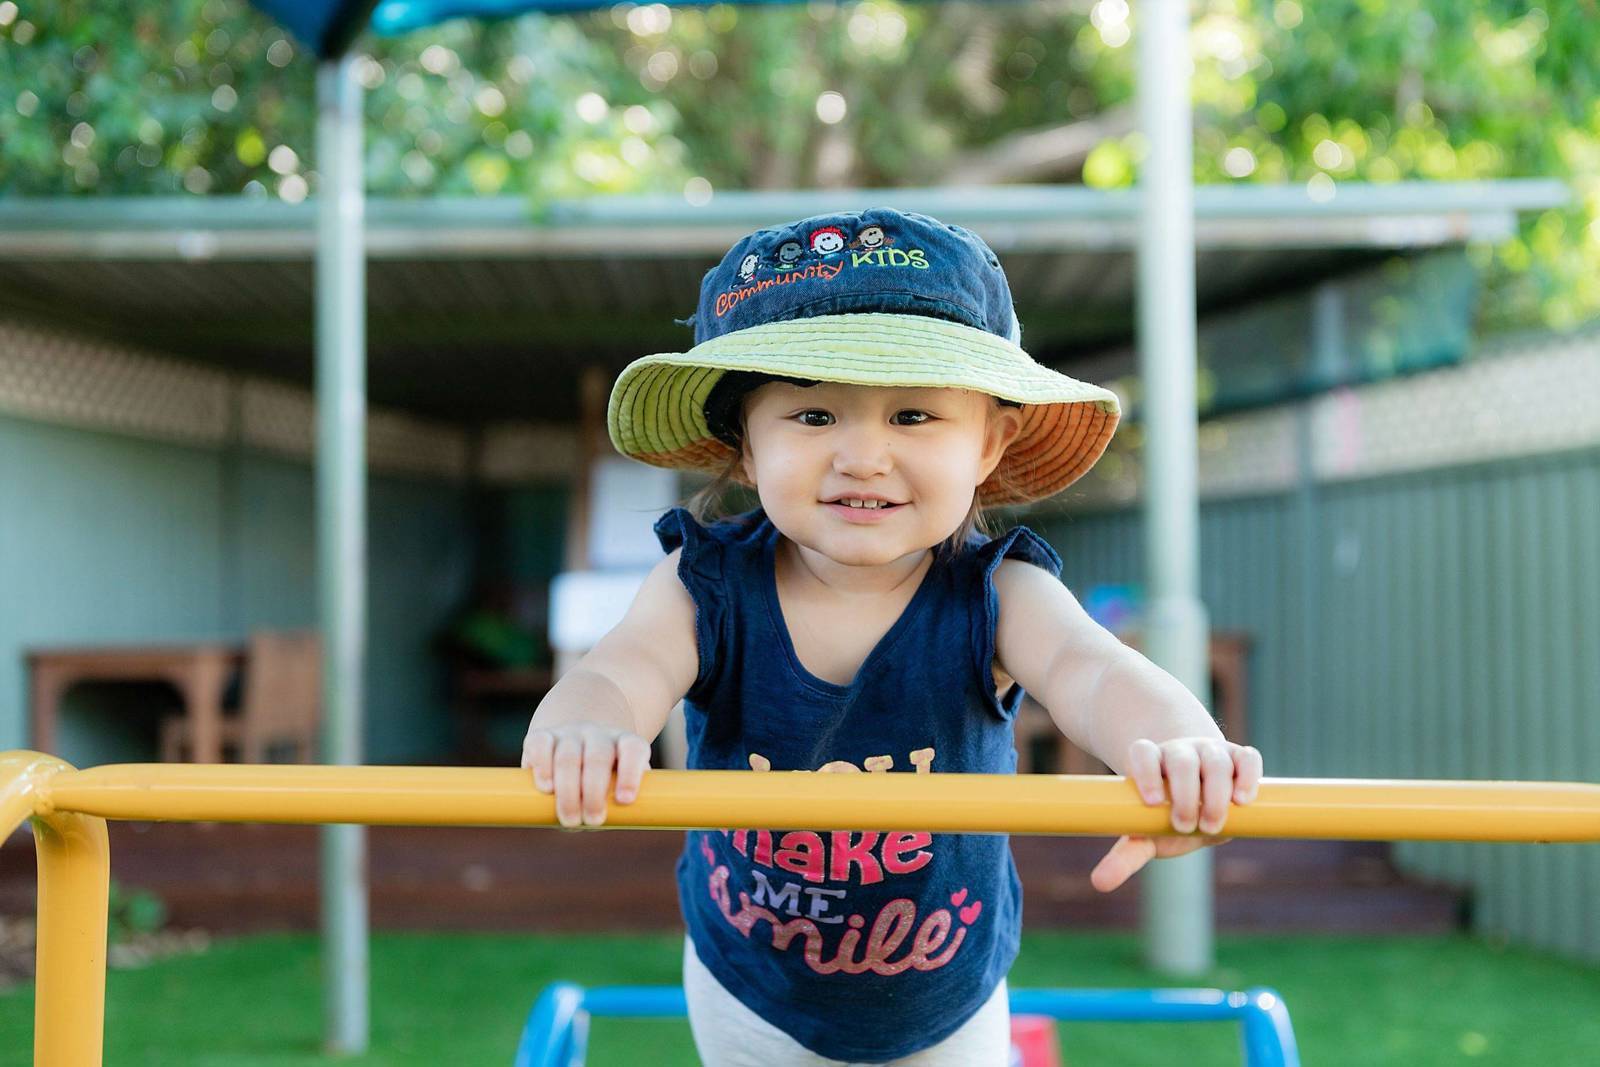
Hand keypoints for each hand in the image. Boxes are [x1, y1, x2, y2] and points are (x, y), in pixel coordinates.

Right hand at [521, 723, 651, 827]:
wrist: (570, 748)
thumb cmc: (601, 781)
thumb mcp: (618, 787)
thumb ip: (622, 803)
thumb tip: (620, 823)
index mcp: (624, 743)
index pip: (633, 749)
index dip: (631, 774)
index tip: (624, 801)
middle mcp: (598, 734)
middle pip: (598, 757)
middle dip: (594, 793)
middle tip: (593, 821)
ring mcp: (569, 733)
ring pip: (568, 756)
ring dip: (568, 791)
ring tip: (570, 819)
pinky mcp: (541, 735)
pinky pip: (540, 745)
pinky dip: (543, 767)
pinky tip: (547, 788)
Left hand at [1089, 737, 1261, 893]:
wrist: (1202, 799)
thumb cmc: (1168, 818)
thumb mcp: (1149, 835)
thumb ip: (1126, 855)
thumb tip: (1099, 884)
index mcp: (1151, 762)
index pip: (1142, 753)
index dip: (1146, 773)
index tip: (1152, 803)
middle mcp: (1180, 752)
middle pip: (1181, 760)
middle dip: (1184, 793)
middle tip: (1184, 825)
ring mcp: (1211, 752)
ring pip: (1215, 760)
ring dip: (1216, 792)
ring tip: (1212, 824)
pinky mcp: (1240, 758)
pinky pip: (1248, 758)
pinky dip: (1248, 776)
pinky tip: (1243, 801)